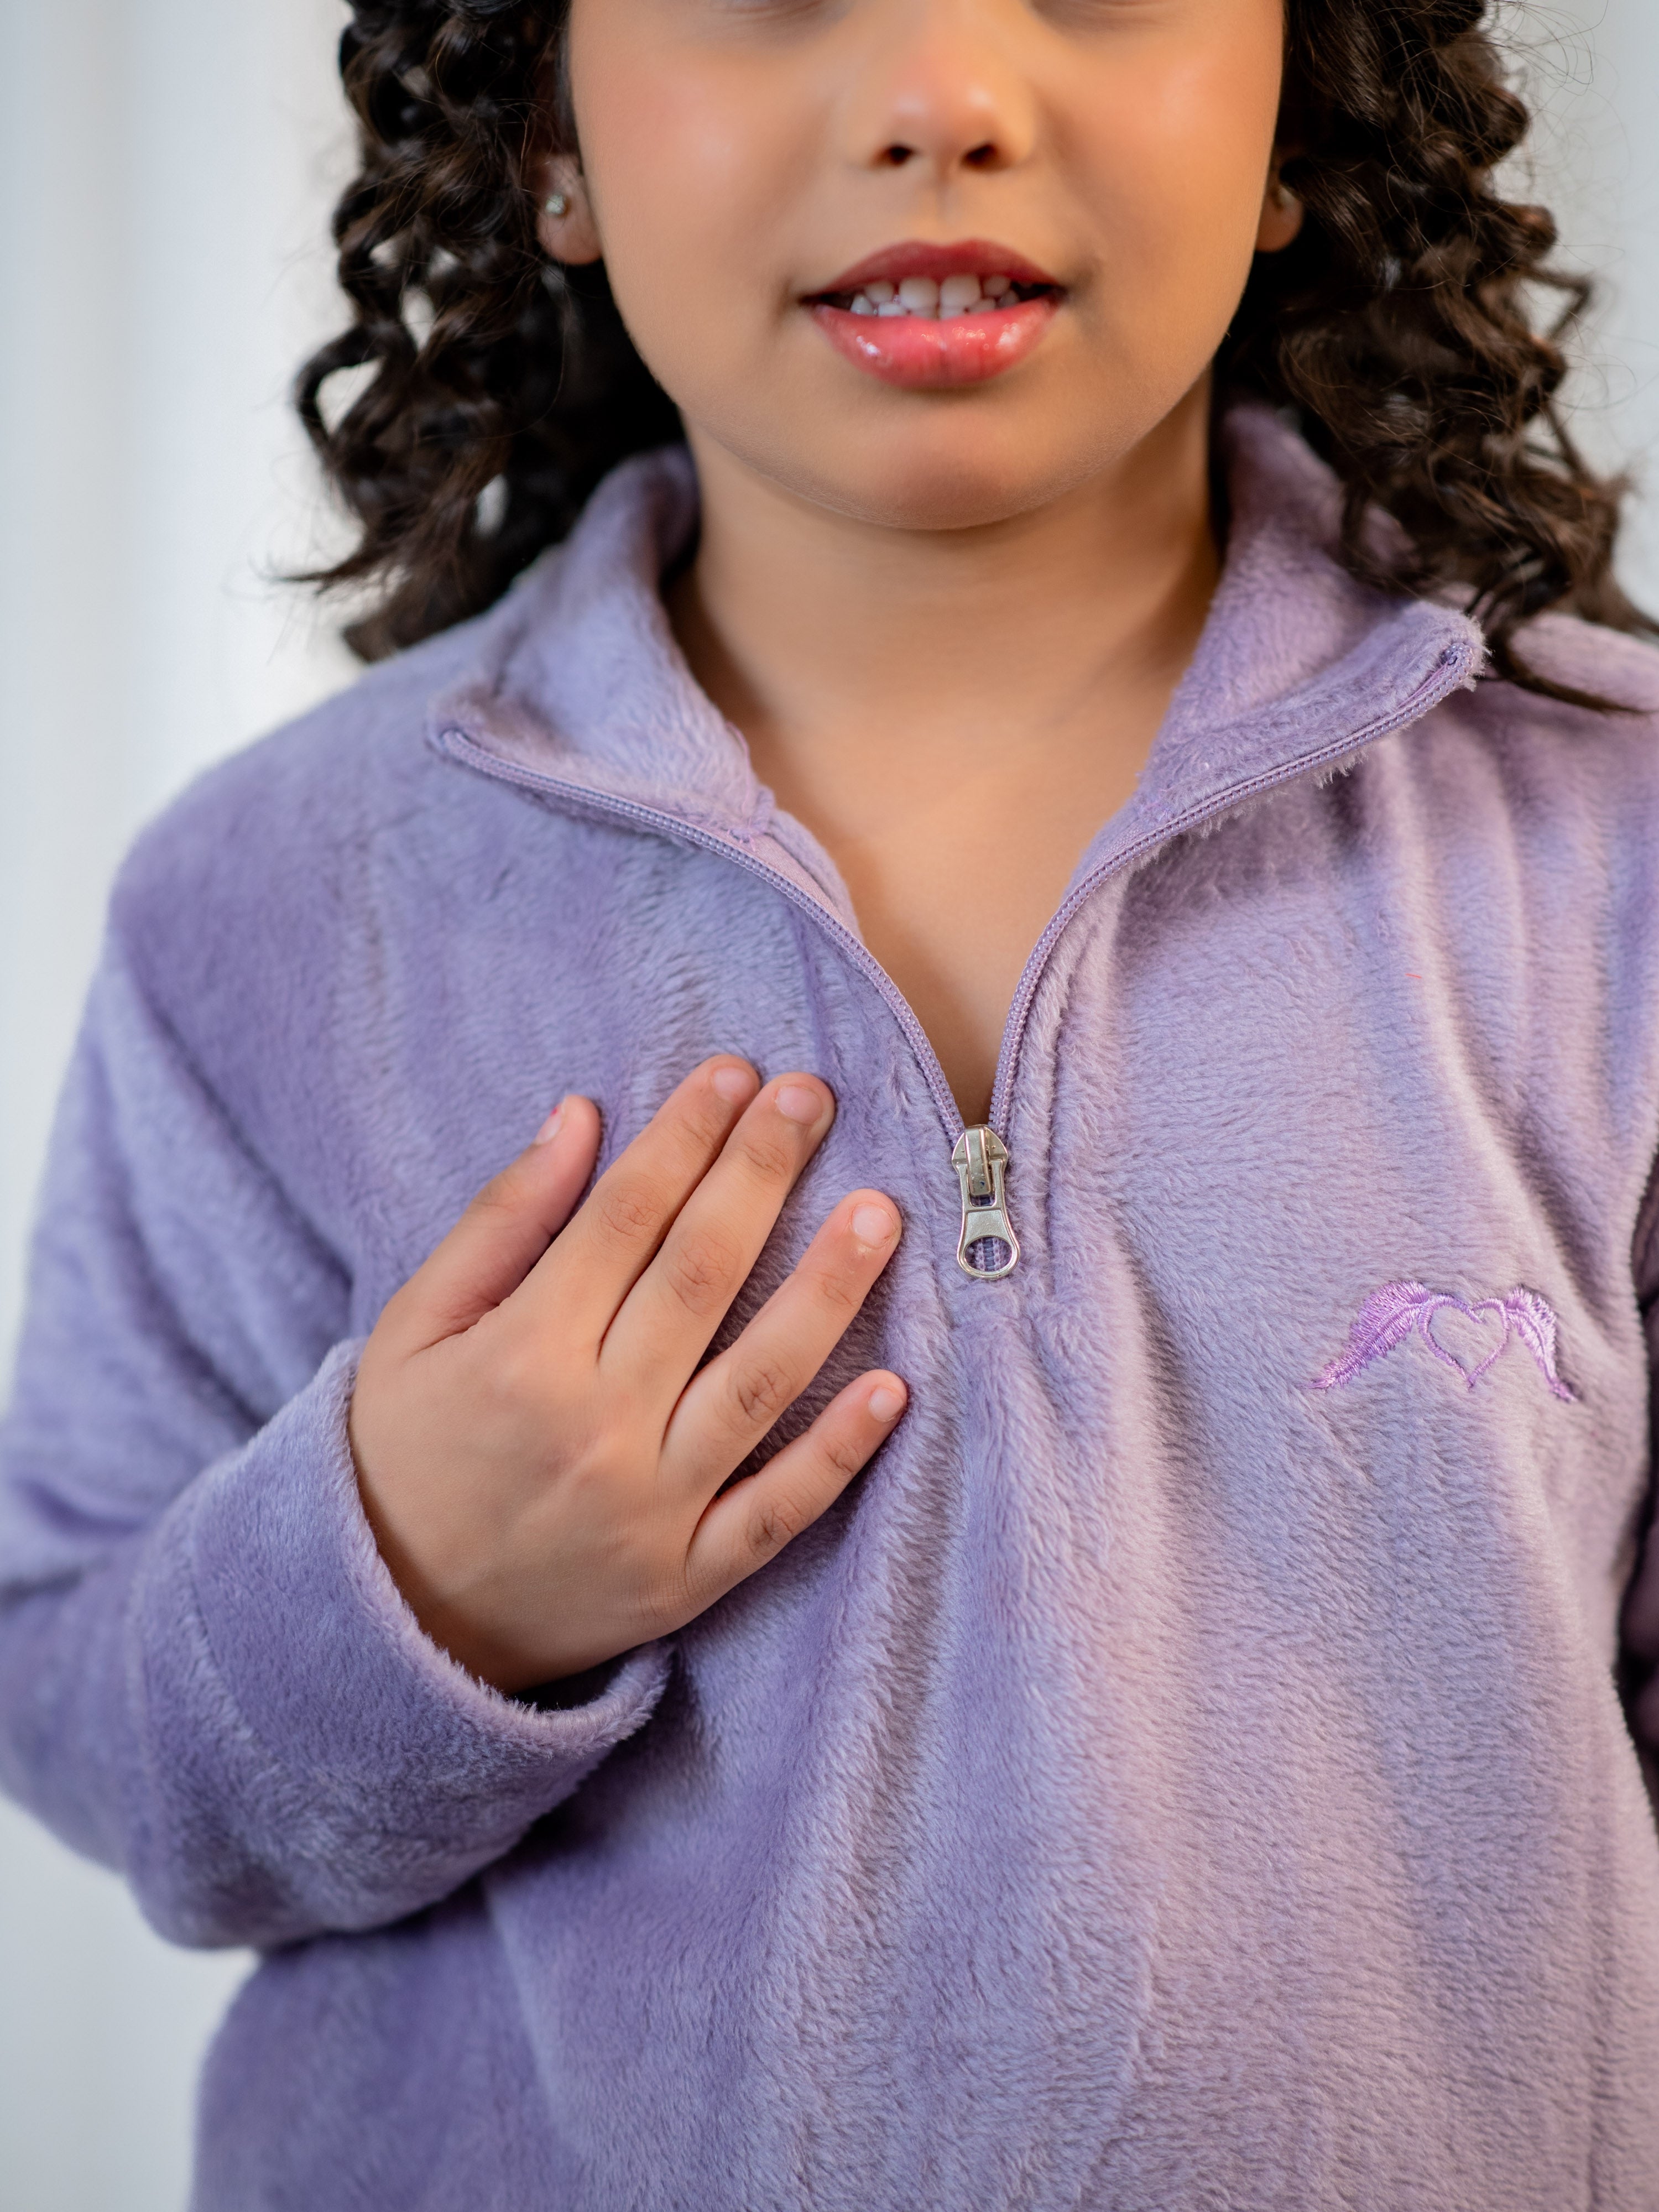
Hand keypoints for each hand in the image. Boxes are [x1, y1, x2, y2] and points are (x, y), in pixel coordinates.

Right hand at [348, 1057, 906, 1690]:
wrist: (392, 1630)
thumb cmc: (401, 1457)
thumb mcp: (413, 1329)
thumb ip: (500, 1222)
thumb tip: (580, 1115)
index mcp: (522, 1355)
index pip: (625, 1217)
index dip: (685, 1136)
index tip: (735, 1071)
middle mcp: (594, 1427)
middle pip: (700, 1275)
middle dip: (761, 1175)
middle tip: (812, 1097)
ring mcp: (649, 1509)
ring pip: (760, 1382)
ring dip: (828, 1292)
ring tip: (880, 1212)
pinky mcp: (686, 1578)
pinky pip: (779, 1511)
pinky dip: (839, 1453)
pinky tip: (894, 1386)